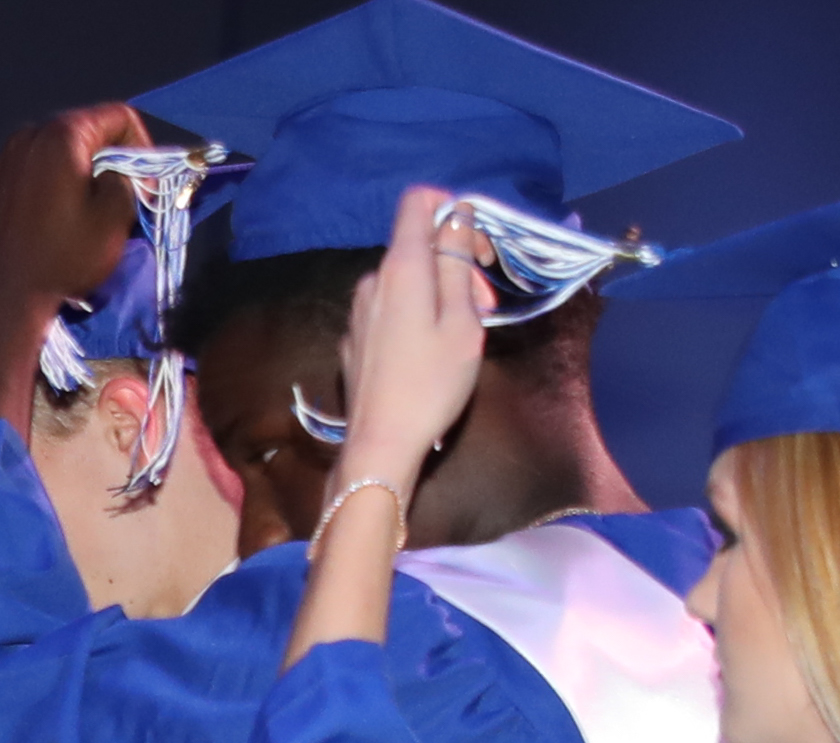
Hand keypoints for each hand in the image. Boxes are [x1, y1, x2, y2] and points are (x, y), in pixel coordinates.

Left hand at [0, 104, 151, 313]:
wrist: (3, 299)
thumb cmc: (62, 259)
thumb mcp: (114, 220)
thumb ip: (127, 181)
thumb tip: (120, 173)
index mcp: (61, 135)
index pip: (117, 116)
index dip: (143, 146)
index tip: (145, 185)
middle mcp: (27, 135)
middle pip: (85, 132)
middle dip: (111, 160)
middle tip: (123, 200)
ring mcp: (3, 159)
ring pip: (57, 153)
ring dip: (80, 175)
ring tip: (88, 214)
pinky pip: (31, 173)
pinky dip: (51, 187)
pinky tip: (55, 222)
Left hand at [334, 186, 494, 498]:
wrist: (381, 443)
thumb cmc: (432, 384)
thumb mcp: (462, 322)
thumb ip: (458, 263)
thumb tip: (458, 214)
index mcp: (401, 267)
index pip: (417, 202)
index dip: (451, 209)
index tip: (477, 246)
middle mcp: (372, 280)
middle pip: (416, 246)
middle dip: (456, 263)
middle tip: (485, 306)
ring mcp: (358, 311)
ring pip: (404, 281)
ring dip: (438, 293)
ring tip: (461, 335)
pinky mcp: (354, 339)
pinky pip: (389, 309)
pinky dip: (415, 316)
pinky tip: (428, 355)